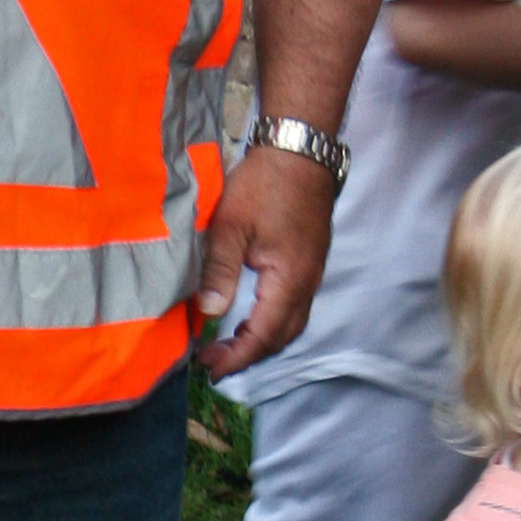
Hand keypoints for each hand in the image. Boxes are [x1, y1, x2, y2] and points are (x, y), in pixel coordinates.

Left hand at [195, 142, 336, 380]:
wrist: (299, 152)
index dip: (237, 356)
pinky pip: (293, 306)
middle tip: (214, 361)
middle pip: (281, 336)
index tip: (211, 367)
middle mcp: (306, 283)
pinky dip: (270, 320)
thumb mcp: (231, 226)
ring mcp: (311, 273)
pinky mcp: (308, 262)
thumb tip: (209, 312)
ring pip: (290, 323)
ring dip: (261, 340)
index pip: (264, 335)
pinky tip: (249, 315)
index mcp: (289, 280)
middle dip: (249, 355)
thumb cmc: (264, 185)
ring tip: (228, 344)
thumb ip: (219, 270)